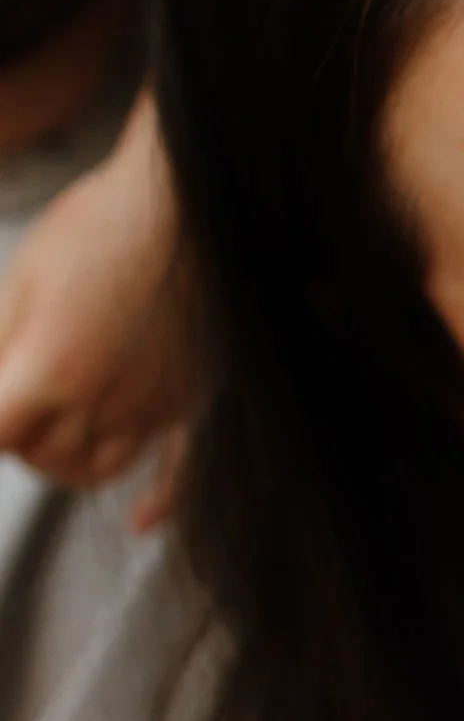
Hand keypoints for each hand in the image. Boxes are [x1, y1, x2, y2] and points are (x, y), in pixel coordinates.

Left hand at [0, 107, 186, 509]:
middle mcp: (104, 401)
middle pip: (43, 458)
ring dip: (64, 464)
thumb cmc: (103, 224)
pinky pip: (175, 469)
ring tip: (50, 437)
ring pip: (96, 470)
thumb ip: (1, 339)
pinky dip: (156, 504)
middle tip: (12, 409)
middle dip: (16, 440)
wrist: (189, 199)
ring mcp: (152, 405)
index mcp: (51, 369)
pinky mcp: (187, 398)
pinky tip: (139, 521)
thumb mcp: (24, 276)